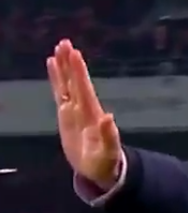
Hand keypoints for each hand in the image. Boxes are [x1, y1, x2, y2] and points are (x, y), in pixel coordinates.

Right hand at [47, 39, 121, 188]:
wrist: (99, 169)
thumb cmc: (106, 162)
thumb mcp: (109, 152)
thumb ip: (109, 135)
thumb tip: (109, 117)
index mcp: (93, 114)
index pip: (84, 88)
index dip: (78, 72)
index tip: (75, 55)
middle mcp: (84, 108)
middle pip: (75, 82)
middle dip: (70, 64)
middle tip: (65, 43)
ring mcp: (74, 110)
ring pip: (66, 84)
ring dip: (63, 67)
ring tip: (58, 49)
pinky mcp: (66, 115)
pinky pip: (59, 93)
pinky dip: (56, 79)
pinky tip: (53, 66)